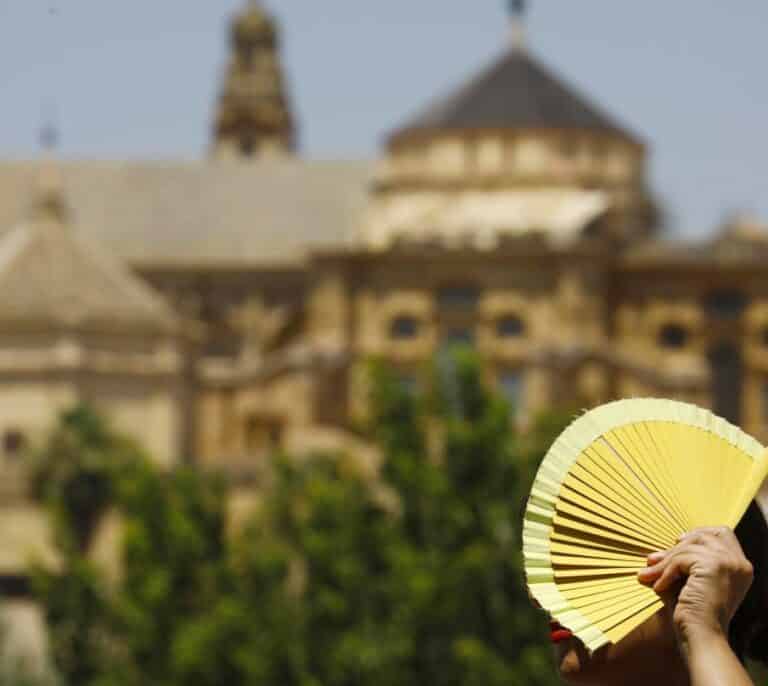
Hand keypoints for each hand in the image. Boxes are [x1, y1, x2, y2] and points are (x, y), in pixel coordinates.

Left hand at [638, 527, 753, 645]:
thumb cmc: (694, 614)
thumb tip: (655, 553)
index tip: (677, 543)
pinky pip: (681, 559)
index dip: (698, 534)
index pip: (723, 533)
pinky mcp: (715, 567)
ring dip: (665, 561)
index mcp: (740, 567)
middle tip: (653, 560)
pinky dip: (666, 572)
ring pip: (689, 546)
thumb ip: (684, 563)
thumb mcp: (692, 582)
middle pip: (704, 535)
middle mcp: (740, 564)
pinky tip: (659, 587)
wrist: (702, 637)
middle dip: (676, 547)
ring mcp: (729, 564)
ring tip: (650, 575)